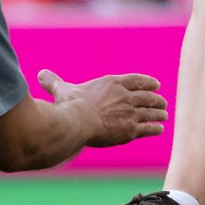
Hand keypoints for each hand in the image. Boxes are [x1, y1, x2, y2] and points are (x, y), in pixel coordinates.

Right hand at [39, 69, 167, 146]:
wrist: (76, 122)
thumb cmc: (69, 105)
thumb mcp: (62, 89)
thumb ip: (54, 82)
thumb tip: (40, 74)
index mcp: (112, 83)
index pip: (135, 81)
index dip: (147, 82)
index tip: (156, 84)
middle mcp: (125, 96)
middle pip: (147, 97)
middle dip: (156, 99)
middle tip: (163, 102)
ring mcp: (130, 113)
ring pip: (150, 112)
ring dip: (159, 113)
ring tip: (164, 115)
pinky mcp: (130, 130)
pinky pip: (148, 128)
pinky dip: (155, 128)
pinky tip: (160, 129)